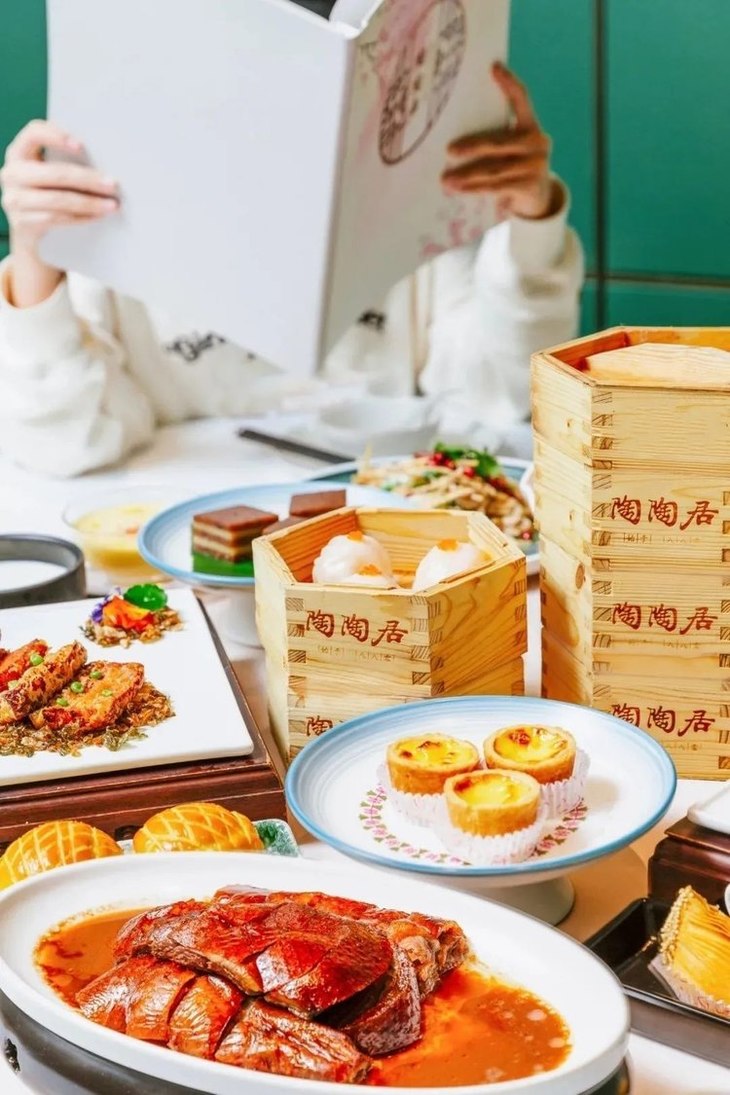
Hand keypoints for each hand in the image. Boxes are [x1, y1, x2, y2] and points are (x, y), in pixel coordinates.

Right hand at [1, 120, 117, 255]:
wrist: (30, 233)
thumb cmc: (46, 194)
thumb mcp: (48, 174)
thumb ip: (64, 162)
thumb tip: (103, 164)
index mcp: (19, 152)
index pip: (34, 133)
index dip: (56, 136)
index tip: (82, 146)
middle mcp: (12, 173)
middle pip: (54, 173)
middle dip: (88, 179)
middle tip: (113, 184)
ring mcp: (14, 199)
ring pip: (57, 199)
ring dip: (89, 203)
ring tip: (111, 205)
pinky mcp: (22, 223)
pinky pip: (57, 218)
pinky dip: (81, 217)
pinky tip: (97, 216)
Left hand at [441, 63, 556, 219]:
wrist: (539, 198)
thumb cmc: (515, 167)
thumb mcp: (510, 149)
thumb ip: (495, 138)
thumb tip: (453, 140)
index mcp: (531, 126)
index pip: (522, 99)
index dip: (509, 83)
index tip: (494, 67)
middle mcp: (538, 142)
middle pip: (498, 142)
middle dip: (472, 147)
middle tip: (449, 151)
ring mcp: (536, 165)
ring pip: (493, 169)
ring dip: (466, 175)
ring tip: (445, 180)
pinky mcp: (530, 186)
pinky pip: (496, 187)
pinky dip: (474, 189)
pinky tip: (458, 190)